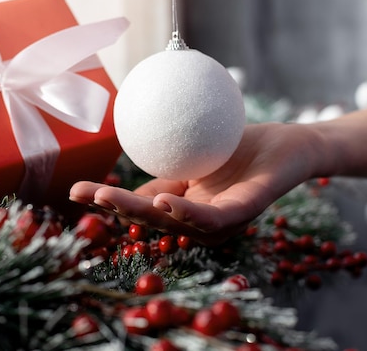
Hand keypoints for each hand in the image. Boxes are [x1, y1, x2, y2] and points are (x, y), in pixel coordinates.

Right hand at [70, 122, 327, 245]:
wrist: (291, 144)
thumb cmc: (241, 147)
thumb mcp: (194, 152)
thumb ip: (165, 161)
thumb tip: (128, 142)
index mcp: (184, 207)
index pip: (140, 207)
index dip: (108, 201)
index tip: (75, 190)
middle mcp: (198, 221)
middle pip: (151, 220)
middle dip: (115, 209)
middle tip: (83, 193)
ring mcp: (221, 221)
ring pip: (175, 224)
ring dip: (141, 213)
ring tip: (110, 198)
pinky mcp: (245, 212)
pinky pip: (214, 218)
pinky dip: (187, 213)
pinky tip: (166, 202)